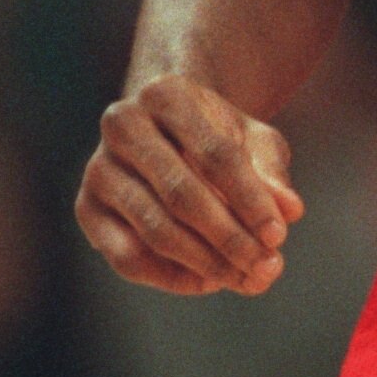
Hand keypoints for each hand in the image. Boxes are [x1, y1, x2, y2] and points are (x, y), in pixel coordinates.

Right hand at [75, 75, 304, 293]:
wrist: (166, 132)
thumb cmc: (219, 137)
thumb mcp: (254, 142)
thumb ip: (272, 172)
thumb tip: (290, 210)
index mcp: (166, 94)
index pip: (216, 154)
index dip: (250, 200)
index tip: (279, 236)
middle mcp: (122, 125)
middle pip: (181, 194)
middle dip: (230, 239)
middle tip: (268, 269)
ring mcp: (98, 168)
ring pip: (154, 230)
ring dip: (207, 263)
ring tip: (249, 280)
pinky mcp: (86, 208)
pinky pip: (128, 257)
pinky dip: (172, 277)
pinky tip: (210, 282)